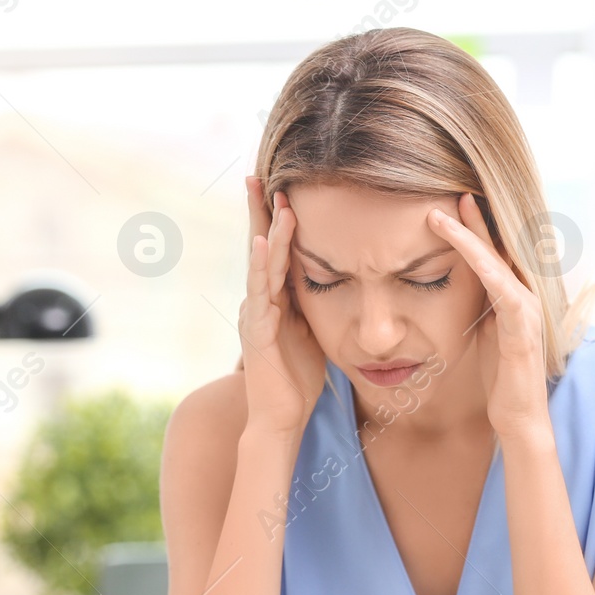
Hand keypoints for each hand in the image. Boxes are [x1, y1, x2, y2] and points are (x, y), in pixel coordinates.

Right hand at [238, 176, 325, 437]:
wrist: (281, 419)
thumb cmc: (297, 379)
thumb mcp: (313, 332)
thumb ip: (315, 305)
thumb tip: (338, 280)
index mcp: (274, 300)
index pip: (275, 251)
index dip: (275, 219)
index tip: (279, 184)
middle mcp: (259, 303)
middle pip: (260, 248)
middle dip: (259, 212)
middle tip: (257, 175)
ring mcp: (256, 317)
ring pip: (262, 266)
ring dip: (269, 231)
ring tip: (273, 200)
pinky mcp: (259, 334)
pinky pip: (261, 295)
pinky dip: (262, 268)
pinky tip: (265, 245)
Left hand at [427, 193, 549, 441]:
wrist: (518, 415)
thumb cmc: (499, 373)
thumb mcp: (481, 328)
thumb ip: (477, 302)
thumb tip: (456, 281)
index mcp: (512, 295)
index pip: (493, 253)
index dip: (474, 228)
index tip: (450, 204)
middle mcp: (525, 295)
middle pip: (499, 248)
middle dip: (475, 220)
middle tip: (454, 192)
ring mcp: (527, 309)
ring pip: (498, 262)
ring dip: (471, 237)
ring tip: (444, 217)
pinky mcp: (523, 327)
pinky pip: (503, 290)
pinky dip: (486, 268)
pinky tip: (469, 254)